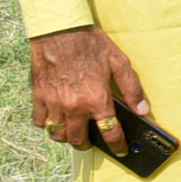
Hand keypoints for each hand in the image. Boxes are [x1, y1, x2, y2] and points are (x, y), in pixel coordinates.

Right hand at [29, 26, 145, 151]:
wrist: (60, 31)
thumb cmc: (91, 45)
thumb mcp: (120, 63)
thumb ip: (132, 89)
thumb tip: (142, 110)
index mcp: (96, 99)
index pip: (109, 132)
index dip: (117, 145)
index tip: (121, 150)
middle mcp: (74, 106)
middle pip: (78, 139)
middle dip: (86, 145)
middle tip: (91, 142)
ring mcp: (54, 103)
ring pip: (57, 134)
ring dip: (66, 137)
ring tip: (73, 132)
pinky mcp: (38, 96)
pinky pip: (40, 121)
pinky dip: (47, 124)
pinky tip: (55, 119)